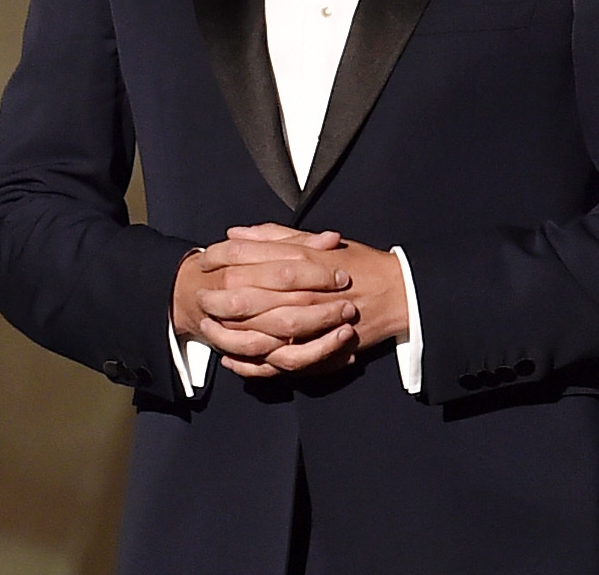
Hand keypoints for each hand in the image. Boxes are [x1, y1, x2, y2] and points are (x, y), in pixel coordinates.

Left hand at [177, 225, 407, 377]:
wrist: (398, 294)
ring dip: (232, 333)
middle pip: (253, 296)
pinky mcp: (320, 350)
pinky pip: (281, 363)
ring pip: (264, 332)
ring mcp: (314, 323)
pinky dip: (255, 365)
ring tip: (210, 330)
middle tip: (200, 298)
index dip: (224, 258)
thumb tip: (235, 233)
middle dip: (220, 298)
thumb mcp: (318, 241)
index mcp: (305, 260)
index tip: (204, 260)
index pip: (255, 257)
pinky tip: (233, 361)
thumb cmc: (357, 263)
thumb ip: (276, 237)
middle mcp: (307, 291)